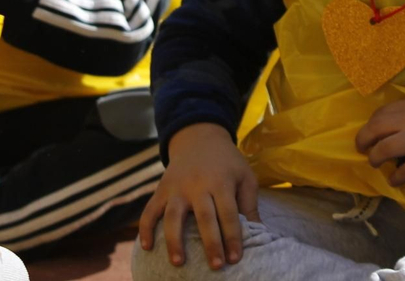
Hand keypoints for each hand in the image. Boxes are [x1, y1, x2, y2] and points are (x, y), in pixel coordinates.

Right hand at [138, 124, 260, 270]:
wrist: (199, 137)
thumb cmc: (227, 163)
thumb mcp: (245, 176)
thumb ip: (249, 204)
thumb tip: (258, 233)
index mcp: (221, 182)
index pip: (229, 213)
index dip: (233, 237)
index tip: (236, 258)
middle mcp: (198, 185)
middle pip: (204, 217)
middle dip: (210, 243)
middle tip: (216, 266)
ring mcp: (177, 188)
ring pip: (173, 216)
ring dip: (174, 240)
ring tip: (178, 262)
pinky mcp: (161, 189)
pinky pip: (149, 210)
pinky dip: (145, 228)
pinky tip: (146, 247)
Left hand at [355, 98, 404, 186]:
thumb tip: (392, 130)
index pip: (380, 113)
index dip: (371, 125)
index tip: (370, 133)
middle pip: (374, 130)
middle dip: (363, 140)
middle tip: (362, 149)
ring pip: (382, 150)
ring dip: (375, 159)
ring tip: (376, 163)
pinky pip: (402, 172)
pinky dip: (395, 178)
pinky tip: (395, 180)